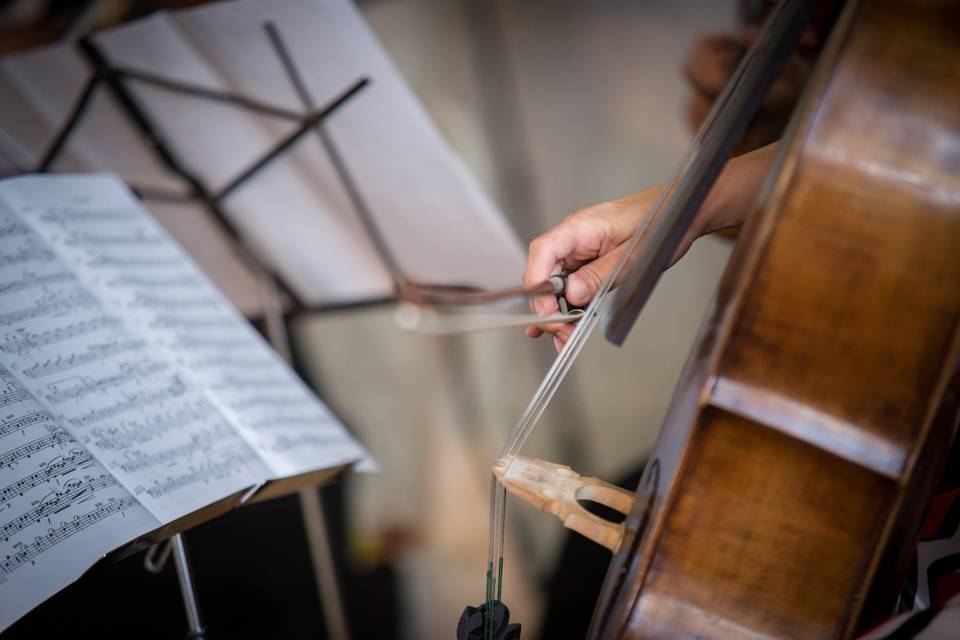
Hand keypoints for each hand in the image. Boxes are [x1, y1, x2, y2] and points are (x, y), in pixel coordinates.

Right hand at [523, 142, 777, 350]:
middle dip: (548, 309)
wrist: (682, 211)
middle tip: (561, 334)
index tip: (543, 312)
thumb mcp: (632, 256)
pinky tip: (568, 329)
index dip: (536, 283)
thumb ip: (599, 275)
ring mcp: (580, 251)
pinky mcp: (589, 262)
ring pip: (556, 285)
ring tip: (565, 341)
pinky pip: (572, 286)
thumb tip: (570, 295)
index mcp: (580, 228)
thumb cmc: (663, 221)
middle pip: (544, 274)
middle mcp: (574, 238)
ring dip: (558, 314)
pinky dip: (570, 308)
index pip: (543, 252)